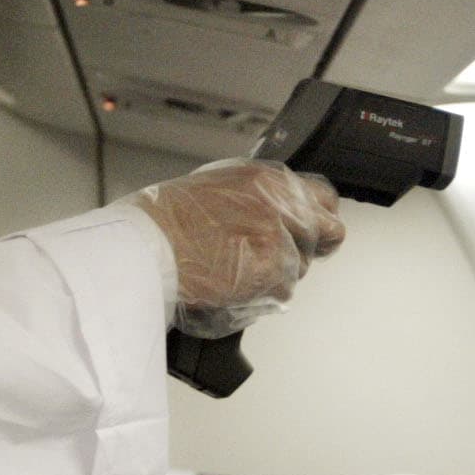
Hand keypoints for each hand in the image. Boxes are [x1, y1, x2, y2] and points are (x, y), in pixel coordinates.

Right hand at [130, 159, 345, 337]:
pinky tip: (235, 285)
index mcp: (266, 179)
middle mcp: (280, 202)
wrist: (146, 245)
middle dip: (311, 248)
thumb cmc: (165, 220)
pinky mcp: (274, 269)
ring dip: (278, 274)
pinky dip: (262, 295)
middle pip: (329, 231)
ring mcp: (280, 236)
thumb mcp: (215, 187)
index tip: (308, 230)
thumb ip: (253, 199)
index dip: (317, 218)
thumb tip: (272, 215)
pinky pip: (283, 291)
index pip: (322, 196)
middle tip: (283, 259)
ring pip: (303, 266)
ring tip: (238, 271)